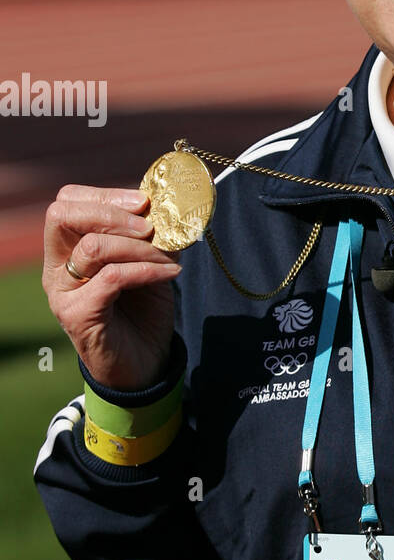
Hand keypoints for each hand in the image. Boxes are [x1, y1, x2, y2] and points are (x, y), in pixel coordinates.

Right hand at [43, 186, 181, 390]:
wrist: (144, 364)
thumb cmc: (142, 310)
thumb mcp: (148, 263)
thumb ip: (148, 236)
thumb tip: (167, 208)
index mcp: (67, 249)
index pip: (68, 203)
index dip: (105, 195)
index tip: (144, 203)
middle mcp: (56, 268)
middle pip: (63, 215)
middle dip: (111, 212)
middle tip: (149, 227)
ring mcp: (63, 292)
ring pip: (92, 246)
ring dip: (139, 246)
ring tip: (169, 259)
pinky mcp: (77, 315)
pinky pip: (111, 278)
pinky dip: (146, 270)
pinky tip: (171, 274)